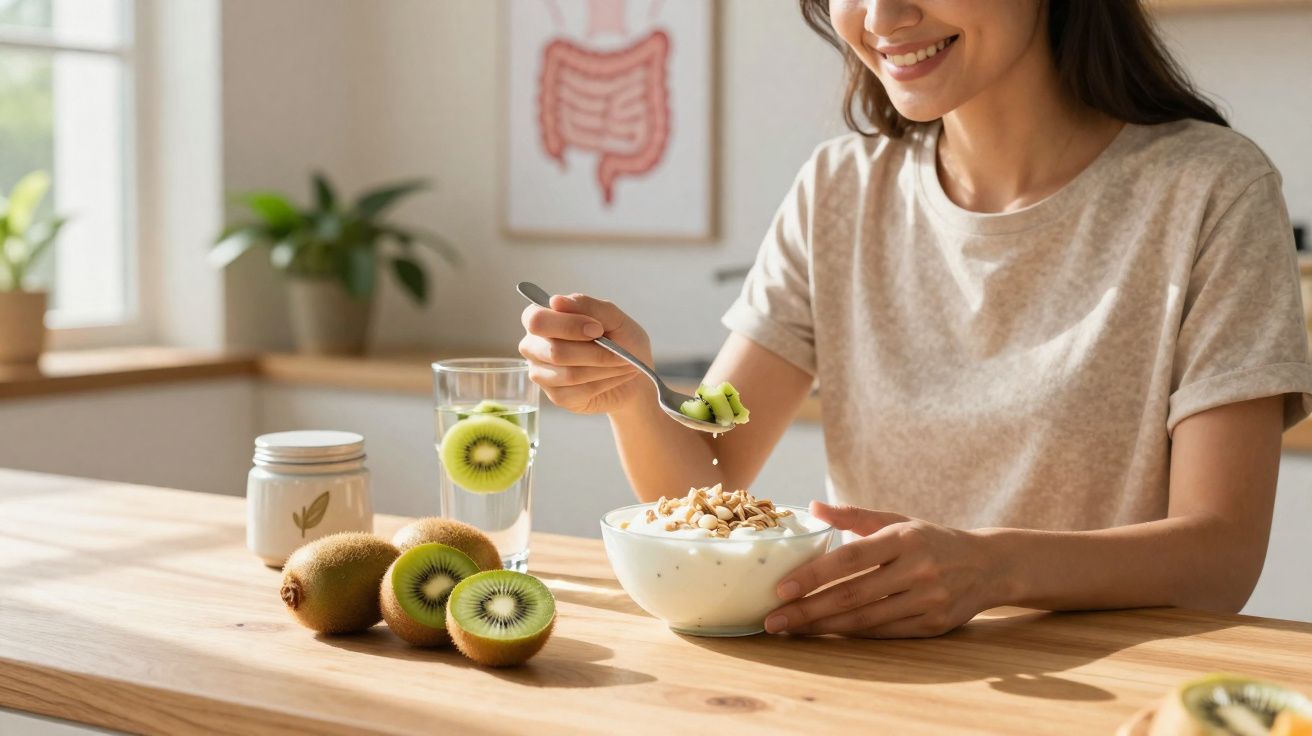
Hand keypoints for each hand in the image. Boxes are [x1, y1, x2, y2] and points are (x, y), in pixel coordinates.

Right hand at [519, 293, 652, 414]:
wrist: (635, 374)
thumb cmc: (622, 340)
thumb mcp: (613, 317)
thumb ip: (587, 306)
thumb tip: (556, 301)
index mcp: (542, 319)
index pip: (537, 320)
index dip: (568, 325)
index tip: (598, 329)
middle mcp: (534, 346)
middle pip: (553, 351)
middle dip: (593, 352)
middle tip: (618, 351)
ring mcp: (541, 373)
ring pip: (568, 374)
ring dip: (603, 368)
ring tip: (623, 363)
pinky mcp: (555, 396)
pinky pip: (577, 391)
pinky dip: (603, 382)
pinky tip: (613, 376)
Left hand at [764, 502, 1005, 637]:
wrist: (989, 565)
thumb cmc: (932, 540)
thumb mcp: (897, 520)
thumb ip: (854, 515)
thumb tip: (813, 507)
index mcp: (904, 538)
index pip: (850, 559)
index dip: (814, 575)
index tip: (781, 589)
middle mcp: (917, 570)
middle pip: (853, 595)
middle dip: (808, 610)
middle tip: (773, 620)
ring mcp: (928, 600)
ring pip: (866, 619)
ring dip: (824, 627)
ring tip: (792, 631)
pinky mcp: (934, 625)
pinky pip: (885, 633)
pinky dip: (852, 634)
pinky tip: (826, 633)